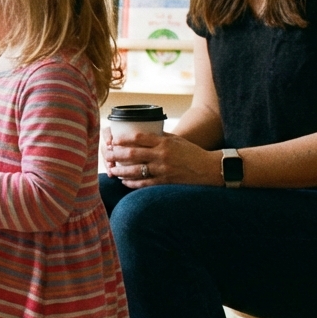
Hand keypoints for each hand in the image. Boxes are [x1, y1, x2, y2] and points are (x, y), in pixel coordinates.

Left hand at [105, 130, 221, 187]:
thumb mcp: (177, 140)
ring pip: (136, 170)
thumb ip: (160, 137)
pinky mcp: (165, 182)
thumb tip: (142, 134)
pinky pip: (144, 183)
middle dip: (117, 154)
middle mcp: (161, 155)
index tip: (113, 140)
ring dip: (121, 171)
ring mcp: (163, 169)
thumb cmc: (192, 152)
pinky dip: (132, 183)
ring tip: (112, 170)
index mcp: (164, 142)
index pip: (139, 137)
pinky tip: (124, 182)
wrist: (209, 168)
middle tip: (108, 155)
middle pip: (133, 154)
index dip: (123, 139)